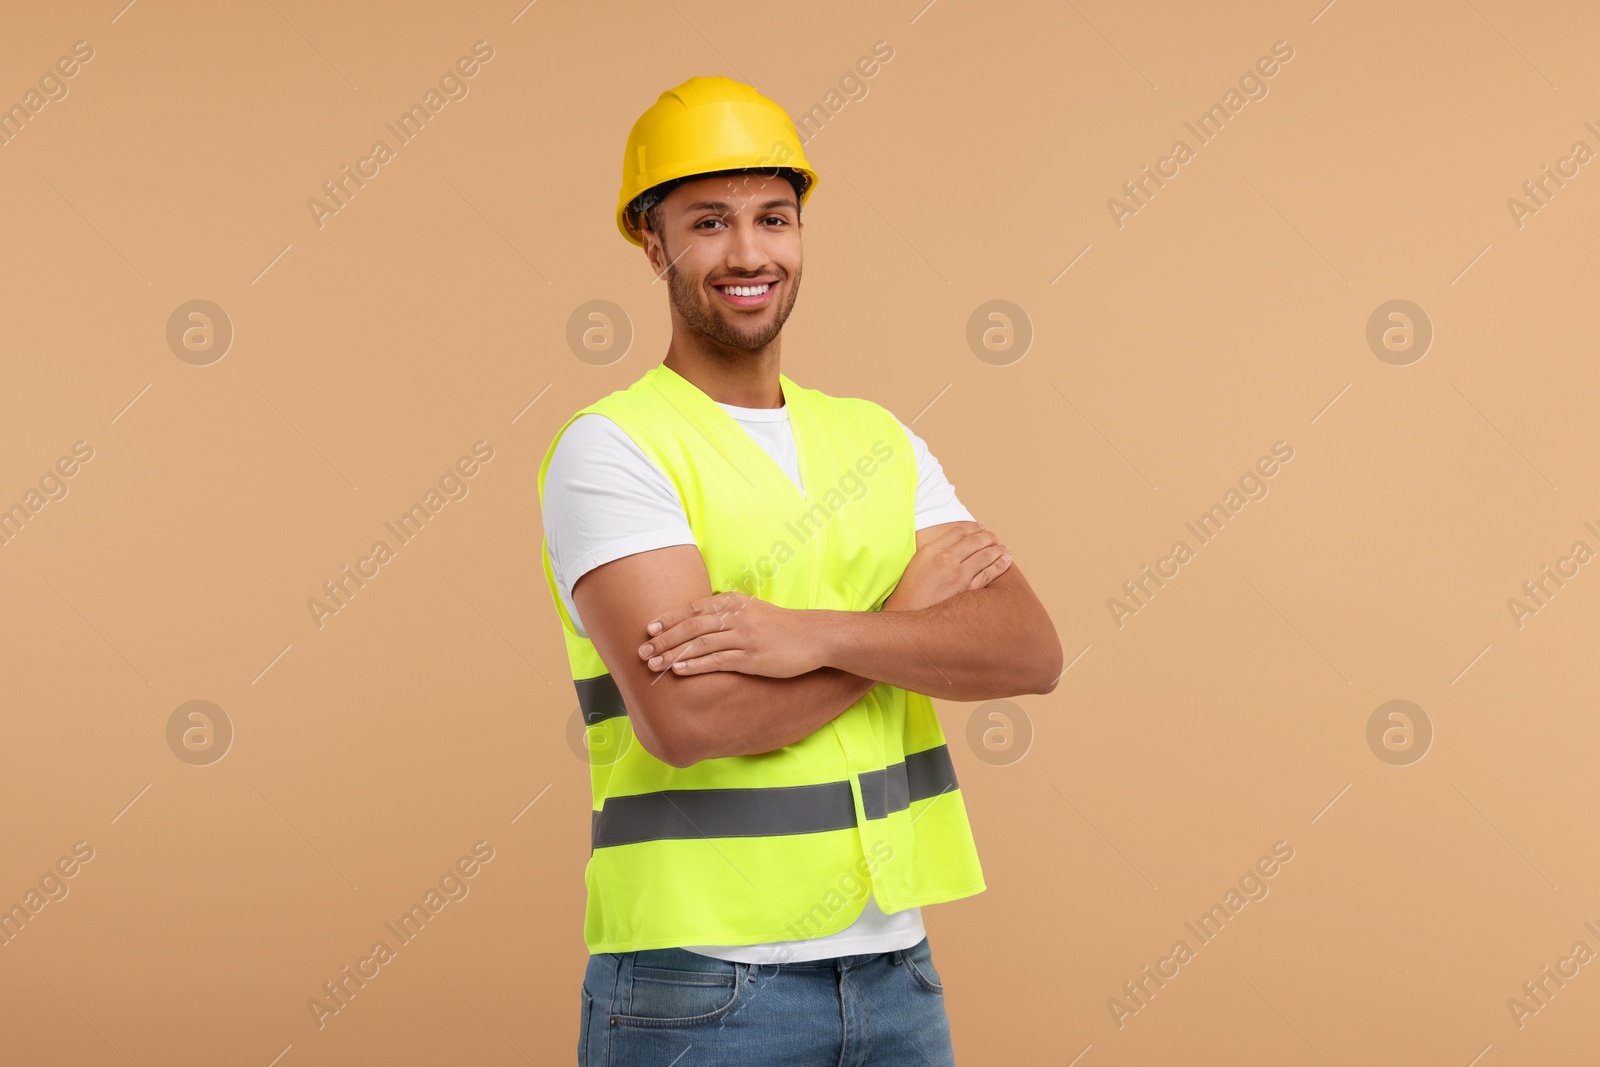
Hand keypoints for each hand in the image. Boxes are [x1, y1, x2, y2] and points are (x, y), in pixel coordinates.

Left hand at [637, 591, 822, 678]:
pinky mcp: (752, 657)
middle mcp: (736, 617)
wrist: (813, 637)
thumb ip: (726, 613)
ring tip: (654, 664)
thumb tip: (698, 621)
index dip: (669, 619)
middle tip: (643, 650)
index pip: (693, 609)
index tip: (649, 628)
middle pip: (691, 627)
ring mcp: (744, 637)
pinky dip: (696, 665)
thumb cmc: (780, 626)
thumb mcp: (751, 610)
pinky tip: (679, 670)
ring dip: (673, 654)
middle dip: (664, 639)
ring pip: (700, 644)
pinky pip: (718, 660)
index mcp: (733, 603)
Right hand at [883, 521, 1010, 612]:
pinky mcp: (966, 590)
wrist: (908, 612)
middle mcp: (946, 559)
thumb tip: (956, 541)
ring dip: (998, 549)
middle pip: (974, 541)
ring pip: (985, 556)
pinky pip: (988, 574)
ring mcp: (958, 575)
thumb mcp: (918, 561)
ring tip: (1005, 547)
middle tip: (996, 536)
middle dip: (989, 536)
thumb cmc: (911, 588)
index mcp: (932, 550)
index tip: (981, 526)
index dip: (973, 527)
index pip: (958, 532)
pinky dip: (999, 565)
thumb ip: (936, 548)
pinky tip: (1006, 560)